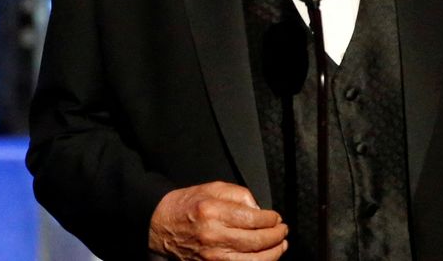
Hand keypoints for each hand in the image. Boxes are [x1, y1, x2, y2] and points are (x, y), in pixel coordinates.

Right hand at [148, 181, 288, 259]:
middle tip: (283, 230)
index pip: (254, 220)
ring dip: (273, 254)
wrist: (160, 224)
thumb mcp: (212, 188)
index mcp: (214, 213)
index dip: (271, 220)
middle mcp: (213, 237)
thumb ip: (239, 195)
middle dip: (276, 236)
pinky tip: (265, 258)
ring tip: (281, 246)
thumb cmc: (186, 205)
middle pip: (256, 241)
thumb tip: (259, 210)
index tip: (277, 217)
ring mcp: (211, 257)